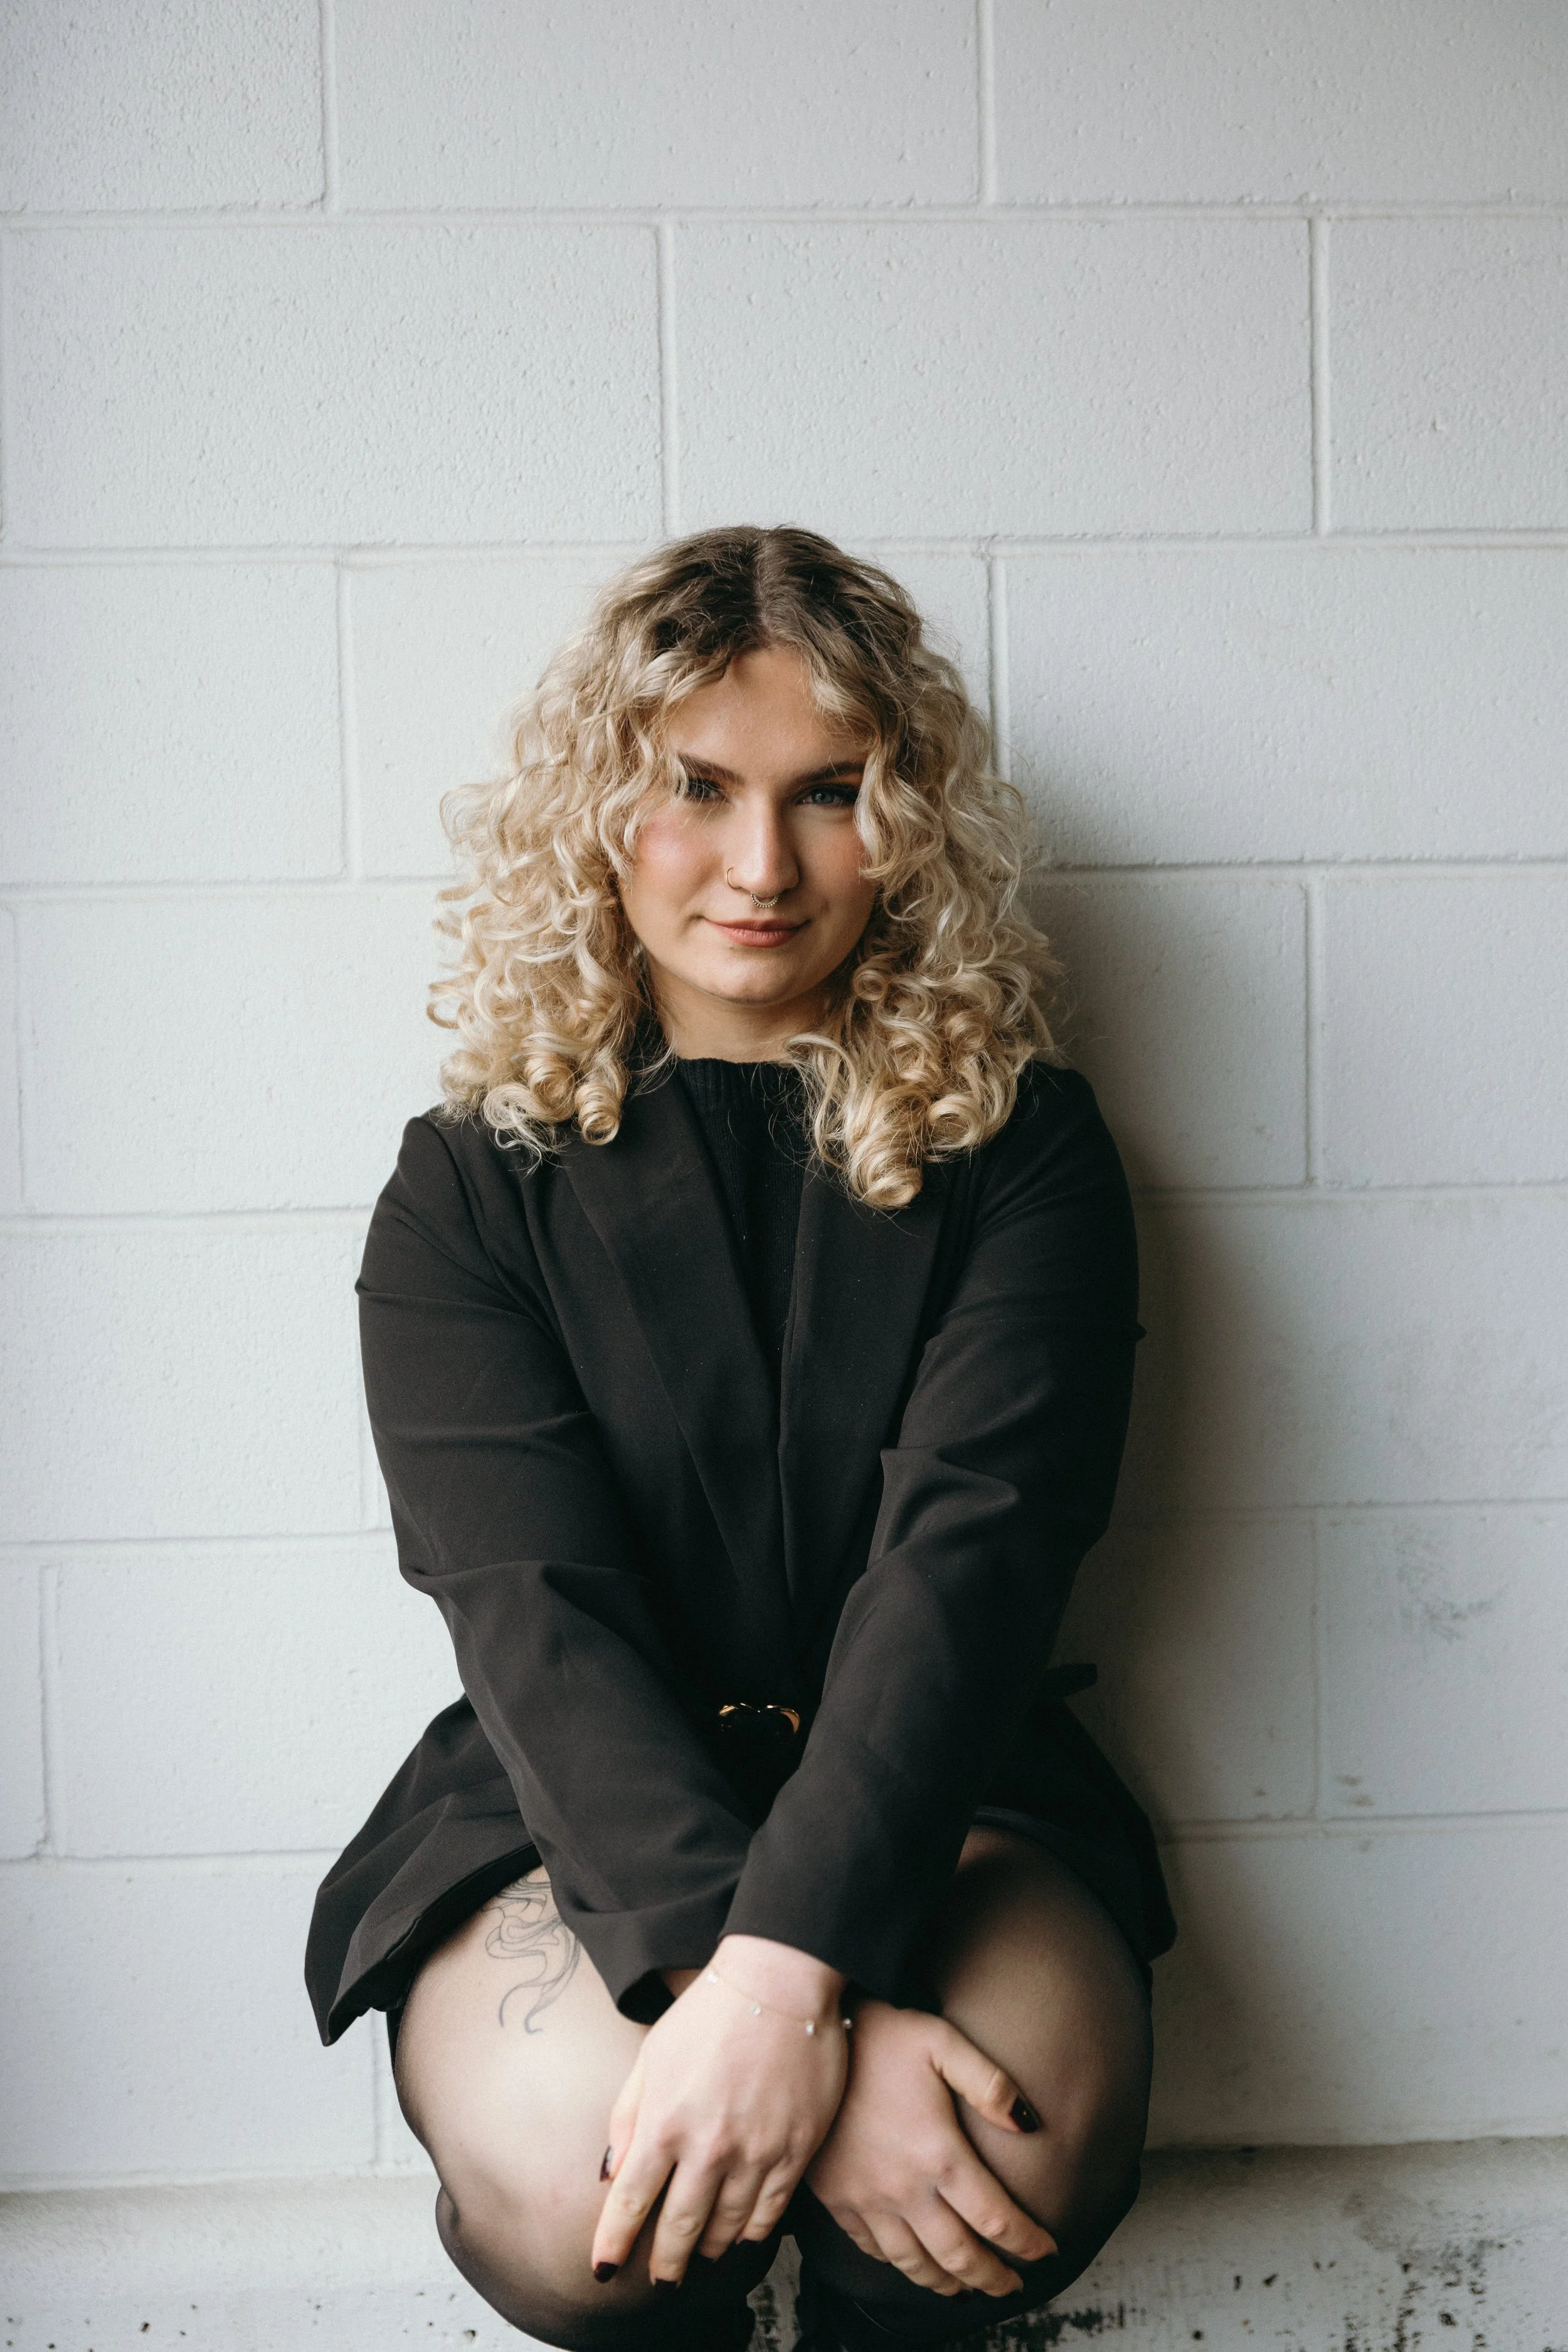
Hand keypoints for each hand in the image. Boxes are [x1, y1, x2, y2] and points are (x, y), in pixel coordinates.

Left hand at [591, 1935, 848, 2286]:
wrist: (780, 1982)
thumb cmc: (709, 2012)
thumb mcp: (651, 2056)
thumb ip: (627, 2116)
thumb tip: (611, 2172)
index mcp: (665, 2122)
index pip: (630, 2202)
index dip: (614, 2242)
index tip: (604, 2269)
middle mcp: (709, 2147)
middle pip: (680, 2227)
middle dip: (665, 2262)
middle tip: (661, 2279)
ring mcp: (756, 2152)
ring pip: (726, 2227)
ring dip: (707, 2249)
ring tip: (698, 2257)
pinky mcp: (795, 2150)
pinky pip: (770, 2211)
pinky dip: (751, 2232)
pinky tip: (741, 2236)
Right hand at [804, 1998, 1054, 2298]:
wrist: (804, 2039)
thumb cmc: (882, 2035)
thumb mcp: (943, 2041)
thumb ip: (990, 2084)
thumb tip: (1029, 2124)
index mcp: (939, 2153)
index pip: (996, 2219)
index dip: (1027, 2242)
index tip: (1047, 2250)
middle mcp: (904, 2188)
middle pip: (959, 2256)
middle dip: (993, 2280)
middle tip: (1012, 2287)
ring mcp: (867, 2199)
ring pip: (914, 2264)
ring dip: (946, 2284)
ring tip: (966, 2288)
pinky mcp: (837, 2199)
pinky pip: (872, 2249)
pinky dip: (898, 2265)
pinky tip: (912, 2260)